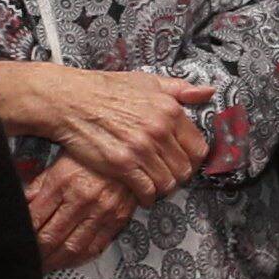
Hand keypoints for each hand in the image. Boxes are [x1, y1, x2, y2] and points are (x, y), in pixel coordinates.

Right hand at [0, 62, 208, 207]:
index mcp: (170, 110)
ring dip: (163, 188)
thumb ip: (179, 89)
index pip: (198, 148)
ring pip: (168, 182)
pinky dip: (147, 197)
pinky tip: (142, 194)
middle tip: (167, 176)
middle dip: (178, 176)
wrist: (72, 100)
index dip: (193, 160)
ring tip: (154, 185)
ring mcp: (141, 148)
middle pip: (185, 169)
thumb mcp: (147, 81)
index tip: (183, 162)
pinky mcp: (122, 164)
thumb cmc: (107, 89)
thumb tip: (207, 93)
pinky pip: (147, 190)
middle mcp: (159, 130)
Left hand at [24, 155, 132, 265]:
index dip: (25, 235)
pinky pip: (95, 247)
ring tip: (46, 265)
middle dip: (37, 253)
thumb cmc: (90, 158)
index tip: (20, 242)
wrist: (127, 154)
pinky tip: (69, 260)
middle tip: (29, 259)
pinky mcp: (117, 219)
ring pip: (72, 248)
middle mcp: (82, 199)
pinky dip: (80, 259)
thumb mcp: (57, 165)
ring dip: (56, 262)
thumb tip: (21, 206)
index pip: (36, 218)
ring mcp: (101, 211)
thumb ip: (38, 187)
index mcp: (62, 183)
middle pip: (52, 237)